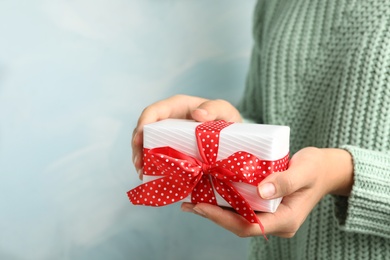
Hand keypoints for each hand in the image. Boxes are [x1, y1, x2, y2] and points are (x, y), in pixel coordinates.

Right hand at [132, 94, 241, 178]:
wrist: (232, 135)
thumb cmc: (226, 118)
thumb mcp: (224, 110)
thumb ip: (215, 108)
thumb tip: (198, 114)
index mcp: (177, 106)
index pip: (154, 111)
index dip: (142, 124)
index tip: (138, 139)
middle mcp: (168, 120)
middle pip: (145, 130)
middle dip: (138, 147)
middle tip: (139, 165)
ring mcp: (168, 135)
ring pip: (147, 144)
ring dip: (142, 159)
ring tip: (142, 174)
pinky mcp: (172, 148)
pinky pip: (157, 156)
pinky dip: (153, 167)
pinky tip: (152, 177)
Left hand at [181, 147, 353, 237]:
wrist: (325, 170)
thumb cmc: (317, 168)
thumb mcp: (305, 170)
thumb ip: (286, 181)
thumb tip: (263, 190)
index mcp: (286, 219)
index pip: (249, 225)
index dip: (223, 218)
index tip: (201, 206)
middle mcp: (276, 222)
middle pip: (239, 225)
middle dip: (213, 215)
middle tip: (188, 205)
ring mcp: (271, 216)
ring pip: (238, 218)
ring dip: (216, 210)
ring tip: (192, 201)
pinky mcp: (266, 207)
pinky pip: (242, 209)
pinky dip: (225, 202)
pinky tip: (210, 193)